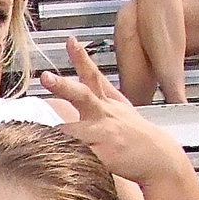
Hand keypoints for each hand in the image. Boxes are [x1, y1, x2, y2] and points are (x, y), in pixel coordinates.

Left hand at [40, 37, 188, 184]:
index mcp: (107, 102)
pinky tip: (54, 158)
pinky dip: (66, 155)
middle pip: (82, 95)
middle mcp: (105, 114)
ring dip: (56, 131)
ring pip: (72, 130)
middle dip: (62, 85)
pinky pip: (79, 154)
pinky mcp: (105, 155)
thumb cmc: (134, 134)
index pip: (93, 75)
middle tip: (45, 77)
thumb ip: (100, 88)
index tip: (71, 41)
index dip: (81, 58)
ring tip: (39, 131)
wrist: (160, 159)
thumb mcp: (120, 106)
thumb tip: (81, 67)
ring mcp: (105, 134)